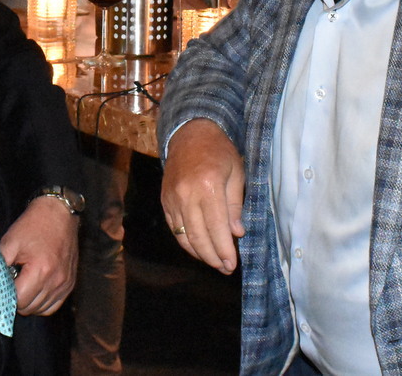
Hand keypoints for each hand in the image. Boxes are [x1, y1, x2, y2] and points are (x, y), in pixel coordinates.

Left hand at [0, 195, 78, 315]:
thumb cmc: (34, 225)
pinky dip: (43, 303)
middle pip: (30, 308)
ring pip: (42, 309)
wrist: (59, 213)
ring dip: (30, 302)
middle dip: (17, 299)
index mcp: (40, 270)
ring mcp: (65, 284)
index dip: (7, 294)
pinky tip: (35, 290)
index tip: (4, 283)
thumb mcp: (11, 241)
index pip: (19, 300)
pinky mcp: (70, 283)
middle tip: (13, 282)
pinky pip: (54, 305)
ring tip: (23, 284)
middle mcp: (56, 281)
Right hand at [161, 118, 243, 273]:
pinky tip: (198, 249)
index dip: (224, 249)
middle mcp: (186, 194)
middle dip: (212, 257)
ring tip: (214, 263)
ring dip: (199, 254)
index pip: (216, 227)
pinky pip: (174, 228)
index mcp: (208, 186)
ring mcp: (172, 198)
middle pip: (198, 236)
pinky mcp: (165, 200)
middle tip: (225, 269)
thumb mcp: (236, 173)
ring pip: (183, 236)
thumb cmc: (219, 152)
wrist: (189, 134)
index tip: (232, 264)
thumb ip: (235, 205)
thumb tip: (236, 233)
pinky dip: (186, 242)